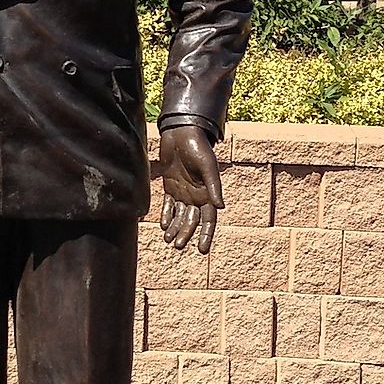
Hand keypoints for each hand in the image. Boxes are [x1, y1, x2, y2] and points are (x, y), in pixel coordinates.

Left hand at [159, 125, 223, 254]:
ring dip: (175, 228)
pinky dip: (166, 215)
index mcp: (208, 193)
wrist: (181, 132)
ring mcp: (183, 192)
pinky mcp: (170, 186)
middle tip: (177, 246)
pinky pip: (168, 205)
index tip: (202, 250)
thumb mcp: (207, 166)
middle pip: (192, 221)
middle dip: (185, 234)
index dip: (207, 235)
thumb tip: (220, 208)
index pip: (209, 220)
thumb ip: (213, 186)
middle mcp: (196, 195)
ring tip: (169, 240)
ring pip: (179, 216)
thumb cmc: (198, 147)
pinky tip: (163, 225)